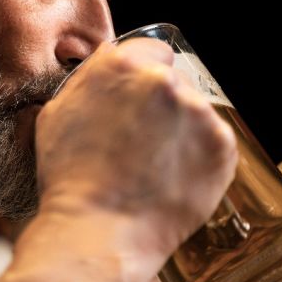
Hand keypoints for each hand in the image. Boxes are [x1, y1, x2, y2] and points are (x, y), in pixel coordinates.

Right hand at [35, 38, 237, 259]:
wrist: (99, 231)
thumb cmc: (72, 179)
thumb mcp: (59, 113)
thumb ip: (91, 77)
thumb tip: (112, 55)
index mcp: (123, 65)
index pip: (153, 50)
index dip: (144, 77)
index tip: (140, 100)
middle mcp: (165, 81)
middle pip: (175, 82)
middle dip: (162, 106)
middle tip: (143, 143)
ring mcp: (198, 113)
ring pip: (195, 113)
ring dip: (181, 132)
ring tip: (155, 168)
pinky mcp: (222, 146)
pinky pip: (213, 144)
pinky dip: (199, 159)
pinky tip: (173, 179)